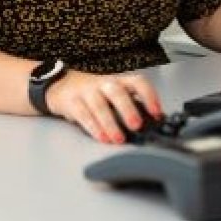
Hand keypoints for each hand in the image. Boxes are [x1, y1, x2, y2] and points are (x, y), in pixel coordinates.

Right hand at [44, 70, 162, 143]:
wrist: (63, 86)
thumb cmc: (95, 93)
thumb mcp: (114, 95)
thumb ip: (132, 106)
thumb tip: (154, 123)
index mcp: (119, 81)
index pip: (137, 82)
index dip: (149, 95)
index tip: (156, 112)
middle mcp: (104, 83)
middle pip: (117, 92)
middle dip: (127, 109)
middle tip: (136, 125)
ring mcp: (87, 91)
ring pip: (99, 105)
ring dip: (110, 123)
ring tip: (118, 139)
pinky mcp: (72, 102)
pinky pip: (83, 114)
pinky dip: (93, 127)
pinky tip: (101, 137)